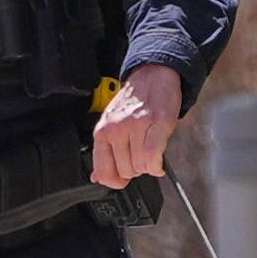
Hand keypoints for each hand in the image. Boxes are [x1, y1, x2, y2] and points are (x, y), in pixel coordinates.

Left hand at [91, 63, 182, 187]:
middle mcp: (117, 129)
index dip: (116, 181)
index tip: (123, 178)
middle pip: (126, 172)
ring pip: (141, 166)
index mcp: (103, 132)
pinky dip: (157, 165)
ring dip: (148, 166)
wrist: (153, 76)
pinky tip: (158, 163)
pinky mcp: (158, 123)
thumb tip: (98, 178)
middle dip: (136, 169)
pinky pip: (154, 156)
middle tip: (141, 157)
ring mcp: (137, 126)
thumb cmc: (133, 101)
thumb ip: (105, 152)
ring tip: (150, 153)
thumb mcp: (110, 125)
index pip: (103, 172)